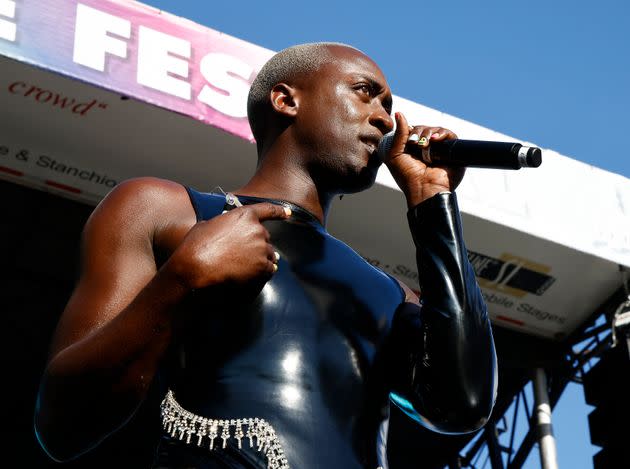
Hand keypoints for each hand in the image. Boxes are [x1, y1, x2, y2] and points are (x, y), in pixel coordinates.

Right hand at [164, 202, 289, 289]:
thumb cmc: (197, 244)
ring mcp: (261, 248)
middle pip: (265, 237)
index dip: (280, 211)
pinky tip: (255, 274)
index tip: (288, 213)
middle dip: (256, 244)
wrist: (197, 266)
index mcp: (245, 215)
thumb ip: (224, 223)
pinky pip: (269, 268)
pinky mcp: (262, 266)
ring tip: (246, 265)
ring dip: (261, 257)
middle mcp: (257, 230)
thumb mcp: (208, 224)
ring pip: (269, 253)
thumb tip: (224, 228)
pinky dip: (263, 271)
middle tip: (241, 253)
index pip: (268, 210)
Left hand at [381, 112, 464, 206]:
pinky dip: (443, 133)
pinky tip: (436, 140)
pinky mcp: (452, 151)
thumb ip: (398, 134)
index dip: (411, 130)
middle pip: (425, 128)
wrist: (424, 188)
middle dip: (419, 132)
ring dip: (429, 133)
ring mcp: (440, 149)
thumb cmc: (407, 176)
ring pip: (436, 130)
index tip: (408, 141)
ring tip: (425, 144)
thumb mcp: (394, 154)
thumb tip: (399, 113)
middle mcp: (427, 148)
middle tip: (415, 143)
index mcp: (413, 149)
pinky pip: (450, 135)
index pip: (413, 130)